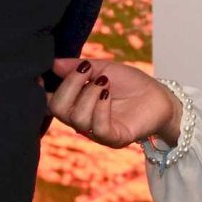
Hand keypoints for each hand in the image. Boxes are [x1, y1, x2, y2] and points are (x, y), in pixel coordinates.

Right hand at [47, 55, 180, 148]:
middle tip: (86, 71)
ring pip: (77, 119)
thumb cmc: (130, 83)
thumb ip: (77, 67)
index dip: (41, 89)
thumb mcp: (102, 68)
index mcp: (75, 104)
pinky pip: (99, 128)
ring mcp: (97, 131)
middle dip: (69, 86)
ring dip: (88, 94)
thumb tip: (53, 63)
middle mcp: (81, 120)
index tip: (42, 74)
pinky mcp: (115, 138)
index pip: (49, 101)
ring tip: (103, 82)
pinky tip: (107, 93)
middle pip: (57, 109)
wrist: (159, 96)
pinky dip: (100, 107)